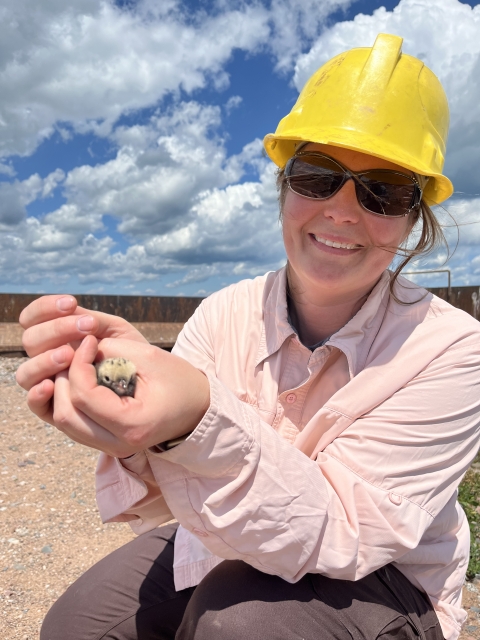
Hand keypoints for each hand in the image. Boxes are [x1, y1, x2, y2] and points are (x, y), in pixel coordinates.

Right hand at [16, 294, 147, 392]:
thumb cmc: (130, 354)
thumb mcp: (115, 332)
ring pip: (25, 372)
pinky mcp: (53, 409)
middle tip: (86, 328)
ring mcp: (47, 383)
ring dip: (44, 360)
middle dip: (55, 330)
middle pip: (30, 341)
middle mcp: (45, 358)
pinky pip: (34, 404)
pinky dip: (37, 394)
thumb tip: (74, 310)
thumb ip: (93, 320)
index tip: (72, 303)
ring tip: (69, 354)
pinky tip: (51, 385)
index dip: (45, 308)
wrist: (148, 387)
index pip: (32, 318)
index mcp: (55, 336)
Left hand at [23, 335, 209, 458]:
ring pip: (64, 422)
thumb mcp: (150, 357)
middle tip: (73, 353)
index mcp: (132, 424)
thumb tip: (77, 347)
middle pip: (66, 413)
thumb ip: (111, 350)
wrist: (198, 409)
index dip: (77, 363)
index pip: (83, 395)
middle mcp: (118, 444)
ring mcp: (110, 448)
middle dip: (62, 379)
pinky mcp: (106, 444)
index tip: (88, 341)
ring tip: (74, 365)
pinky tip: (78, 380)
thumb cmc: (180, 381)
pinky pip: (74, 425)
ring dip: (61, 391)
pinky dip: (69, 401)